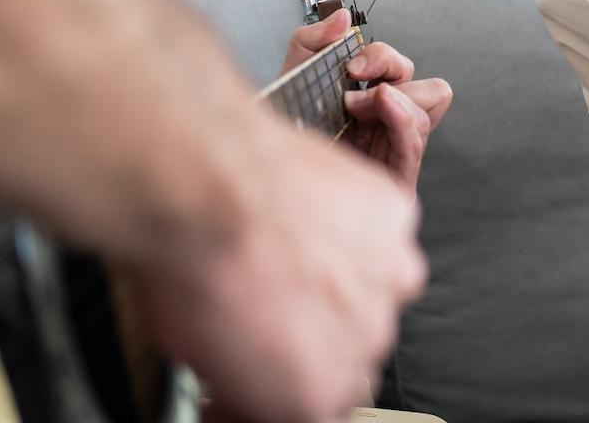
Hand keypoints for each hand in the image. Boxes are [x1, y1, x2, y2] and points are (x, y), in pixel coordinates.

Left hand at [132, 116, 425, 421]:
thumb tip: (245, 379)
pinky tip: (311, 216)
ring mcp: (389, 276)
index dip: (284, 379)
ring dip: (345, 277)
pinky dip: (354, 223)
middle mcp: (367, 342)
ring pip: (378, 287)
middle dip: (315, 330)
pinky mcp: (395, 216)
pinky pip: (382, 229)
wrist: (204, 187)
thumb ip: (247, 381)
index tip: (260, 365)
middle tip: (271, 302)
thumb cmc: (193, 269)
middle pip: (354, 347)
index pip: (319, 404)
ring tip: (292, 252)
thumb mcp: (200, 360)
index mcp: (318, 395)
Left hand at [286, 9, 453, 191]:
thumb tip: (343, 18)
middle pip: (432, 88)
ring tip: (354, 109)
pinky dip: (403, 116)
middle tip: (353, 89)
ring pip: (430, 110)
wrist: (263, 173)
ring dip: (393, 99)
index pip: (407, 72)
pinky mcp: (393, 181)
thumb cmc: (283, 131)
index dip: (384, 59)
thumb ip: (315, 38)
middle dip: (393, 74)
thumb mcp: (293, 76)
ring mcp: (394, 153)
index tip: (352, 64)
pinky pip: (414, 143)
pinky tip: (381, 104)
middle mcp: (390, 127)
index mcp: (375, 105)